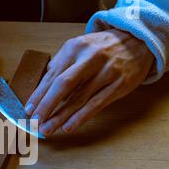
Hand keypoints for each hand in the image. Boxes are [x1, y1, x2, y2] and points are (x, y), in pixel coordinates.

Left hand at [25, 29, 153, 134]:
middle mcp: (90, 58)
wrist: (138, 40)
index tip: (29, 109)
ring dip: (61, 116)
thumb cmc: (102, 48)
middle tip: (35, 121)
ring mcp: (107, 72)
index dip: (39, 94)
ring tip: (47, 129)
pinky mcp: (119, 85)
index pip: (52, 75)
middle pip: (64, 85)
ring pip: (79, 98)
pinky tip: (69, 127)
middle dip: (47, 105)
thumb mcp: (80, 47)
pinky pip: (96, 104)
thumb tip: (41, 90)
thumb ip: (61, 65)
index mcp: (75, 47)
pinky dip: (81, 117)